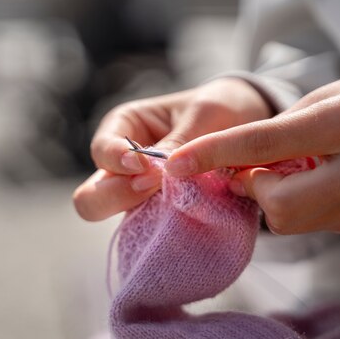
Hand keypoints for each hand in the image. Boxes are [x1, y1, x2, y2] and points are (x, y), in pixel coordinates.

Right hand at [73, 78, 272, 220]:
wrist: (248, 126)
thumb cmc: (220, 108)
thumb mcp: (205, 114)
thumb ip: (180, 141)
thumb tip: (160, 172)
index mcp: (124, 127)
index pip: (101, 150)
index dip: (116, 160)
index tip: (144, 165)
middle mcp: (122, 165)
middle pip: (91, 195)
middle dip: (116, 195)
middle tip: (154, 186)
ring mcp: (139, 194)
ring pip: (116, 218)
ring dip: (140, 213)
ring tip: (176, 202)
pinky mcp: (160, 214)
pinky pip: (149, 230)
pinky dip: (163, 227)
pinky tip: (187, 218)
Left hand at [165, 64, 339, 233]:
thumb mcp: (333, 92)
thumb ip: (285, 130)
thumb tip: (242, 163)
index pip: (266, 144)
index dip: (214, 155)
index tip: (176, 164)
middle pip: (278, 208)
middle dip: (253, 191)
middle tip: (255, 169)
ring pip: (294, 222)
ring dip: (275, 199)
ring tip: (292, 170)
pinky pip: (317, 224)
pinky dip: (301, 205)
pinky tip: (318, 182)